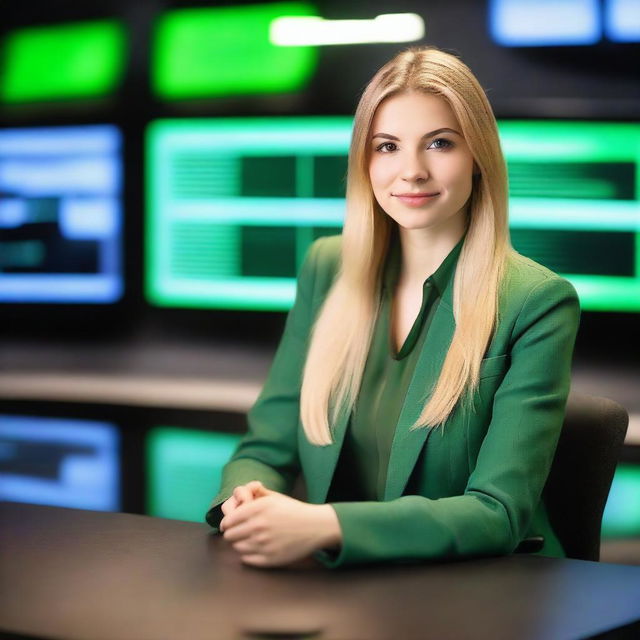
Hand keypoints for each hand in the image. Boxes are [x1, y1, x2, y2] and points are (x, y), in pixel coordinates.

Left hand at [220, 488, 341, 567]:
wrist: (315, 526)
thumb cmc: (294, 510)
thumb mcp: (274, 497)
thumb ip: (254, 495)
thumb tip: (238, 496)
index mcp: (258, 509)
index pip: (228, 520)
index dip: (227, 523)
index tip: (229, 525)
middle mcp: (258, 526)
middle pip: (230, 535)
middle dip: (233, 533)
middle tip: (240, 532)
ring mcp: (263, 544)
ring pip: (237, 548)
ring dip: (241, 544)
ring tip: (250, 540)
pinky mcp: (269, 559)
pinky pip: (246, 559)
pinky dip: (248, 555)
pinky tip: (257, 548)